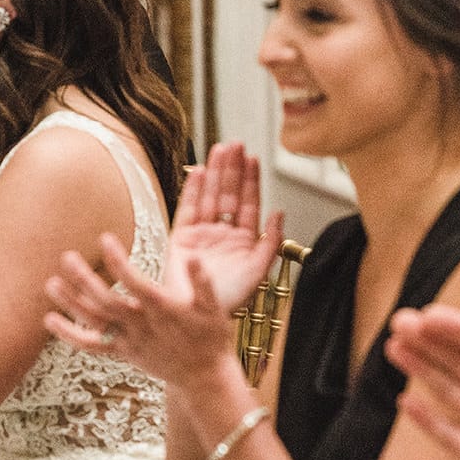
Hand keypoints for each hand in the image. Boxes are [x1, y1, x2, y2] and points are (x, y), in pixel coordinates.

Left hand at [44, 233, 243, 390]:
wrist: (203, 377)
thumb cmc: (210, 338)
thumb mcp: (215, 310)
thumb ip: (203, 283)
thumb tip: (193, 256)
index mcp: (163, 311)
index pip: (136, 283)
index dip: (119, 262)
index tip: (105, 238)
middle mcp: (142, 326)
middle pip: (107, 302)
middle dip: (85, 281)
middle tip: (66, 257)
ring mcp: (130, 341)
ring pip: (95, 323)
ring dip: (71, 304)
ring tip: (50, 283)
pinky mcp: (123, 352)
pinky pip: (92, 346)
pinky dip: (70, 335)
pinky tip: (50, 320)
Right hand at [167, 142, 284, 309]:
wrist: (196, 315)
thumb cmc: (227, 300)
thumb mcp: (258, 273)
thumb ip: (270, 243)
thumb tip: (279, 214)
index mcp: (243, 242)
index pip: (248, 204)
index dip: (251, 181)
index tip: (253, 158)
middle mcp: (222, 235)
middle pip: (228, 195)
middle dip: (232, 169)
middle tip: (236, 144)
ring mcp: (201, 235)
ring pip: (209, 197)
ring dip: (215, 173)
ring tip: (219, 150)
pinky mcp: (181, 238)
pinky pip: (187, 209)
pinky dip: (192, 190)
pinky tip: (199, 172)